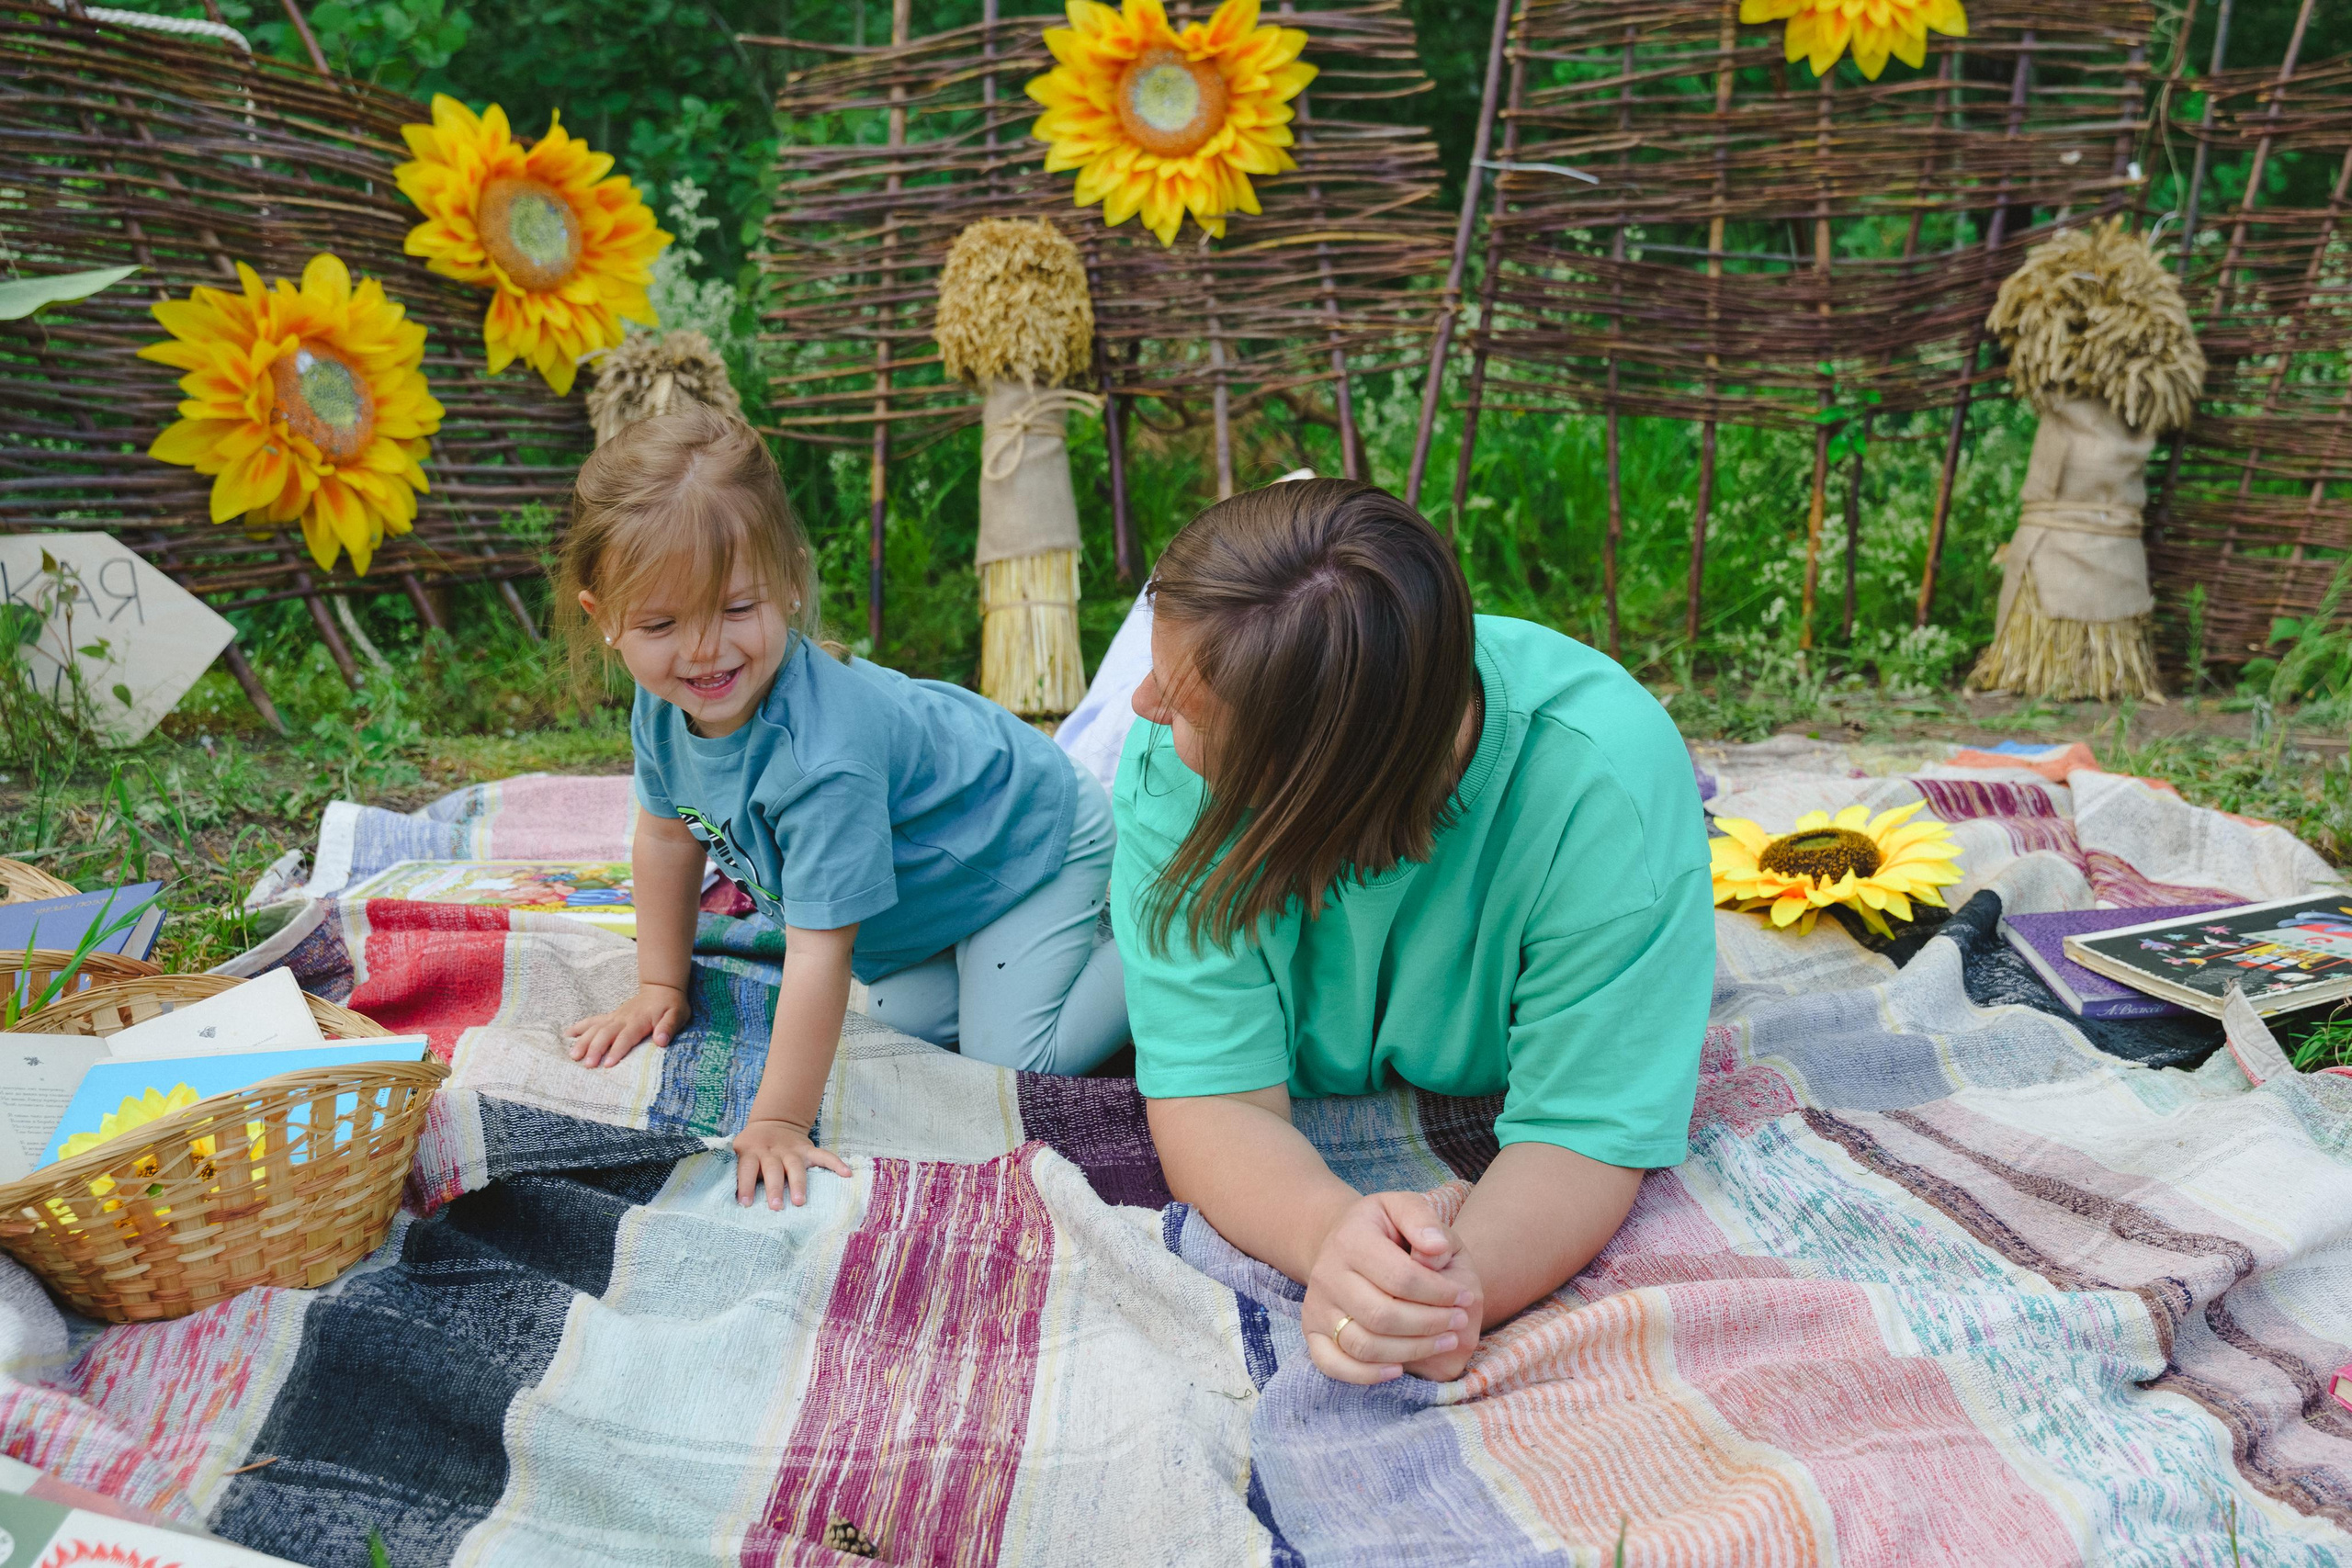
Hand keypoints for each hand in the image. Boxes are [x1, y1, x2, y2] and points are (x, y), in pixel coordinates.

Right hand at [564, 982, 689, 1067]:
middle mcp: (623, 1018)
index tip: (608, 1064)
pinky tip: (567, 1035)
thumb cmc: (671, 1005)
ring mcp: (615, 1017)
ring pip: (595, 1028)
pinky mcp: (611, 1016)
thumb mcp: (677, 1015)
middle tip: (587, 1065)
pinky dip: (579, 1027)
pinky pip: (592, 1021)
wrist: (662, 987)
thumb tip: (661, 1041)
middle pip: (606, 1034)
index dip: (617, 1050)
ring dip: (583, 1041)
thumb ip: (669, 1027)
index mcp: (639, 1021)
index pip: (626, 1037)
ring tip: (573, 1055)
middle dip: (595, 1049)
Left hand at [733, 1116, 851, 1209]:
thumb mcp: (739, 1153)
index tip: (745, 1204)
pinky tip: (846, 1174)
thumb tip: (726, 1200)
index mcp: (751, 1151)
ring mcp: (792, 1150)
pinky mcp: (807, 1149)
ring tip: (800, 1201)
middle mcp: (772, 1151)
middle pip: (773, 1169)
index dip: (745, 1185)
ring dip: (798, 1183)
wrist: (773, 1122)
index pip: (746, 1168)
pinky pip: (823, 1155)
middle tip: (776, 1207)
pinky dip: (835, 1164)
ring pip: (795, 1166)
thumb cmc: (752, 1148)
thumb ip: (738, 1171)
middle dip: (774, 1188)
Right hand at [1302, 1191, 1478, 1384]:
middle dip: (1430, 1324)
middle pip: (1383, 1316)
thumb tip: (1437, 1248)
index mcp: (1350, 1240)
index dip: (1440, 1293)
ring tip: (1445, 1340)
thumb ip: (1422, 1221)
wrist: (1342, 1242)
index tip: (1465, 1296)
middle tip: (1459, 1321)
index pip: (1401, 1278)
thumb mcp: (1403, 1208)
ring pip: (1363, 1345)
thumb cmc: (1384, 1230)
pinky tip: (1399, 1368)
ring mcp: (1316, 1306)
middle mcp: (1326, 1274)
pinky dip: (1366, 1374)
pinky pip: (1332, 1364)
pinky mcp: (1312, 1331)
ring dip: (1411, 1350)